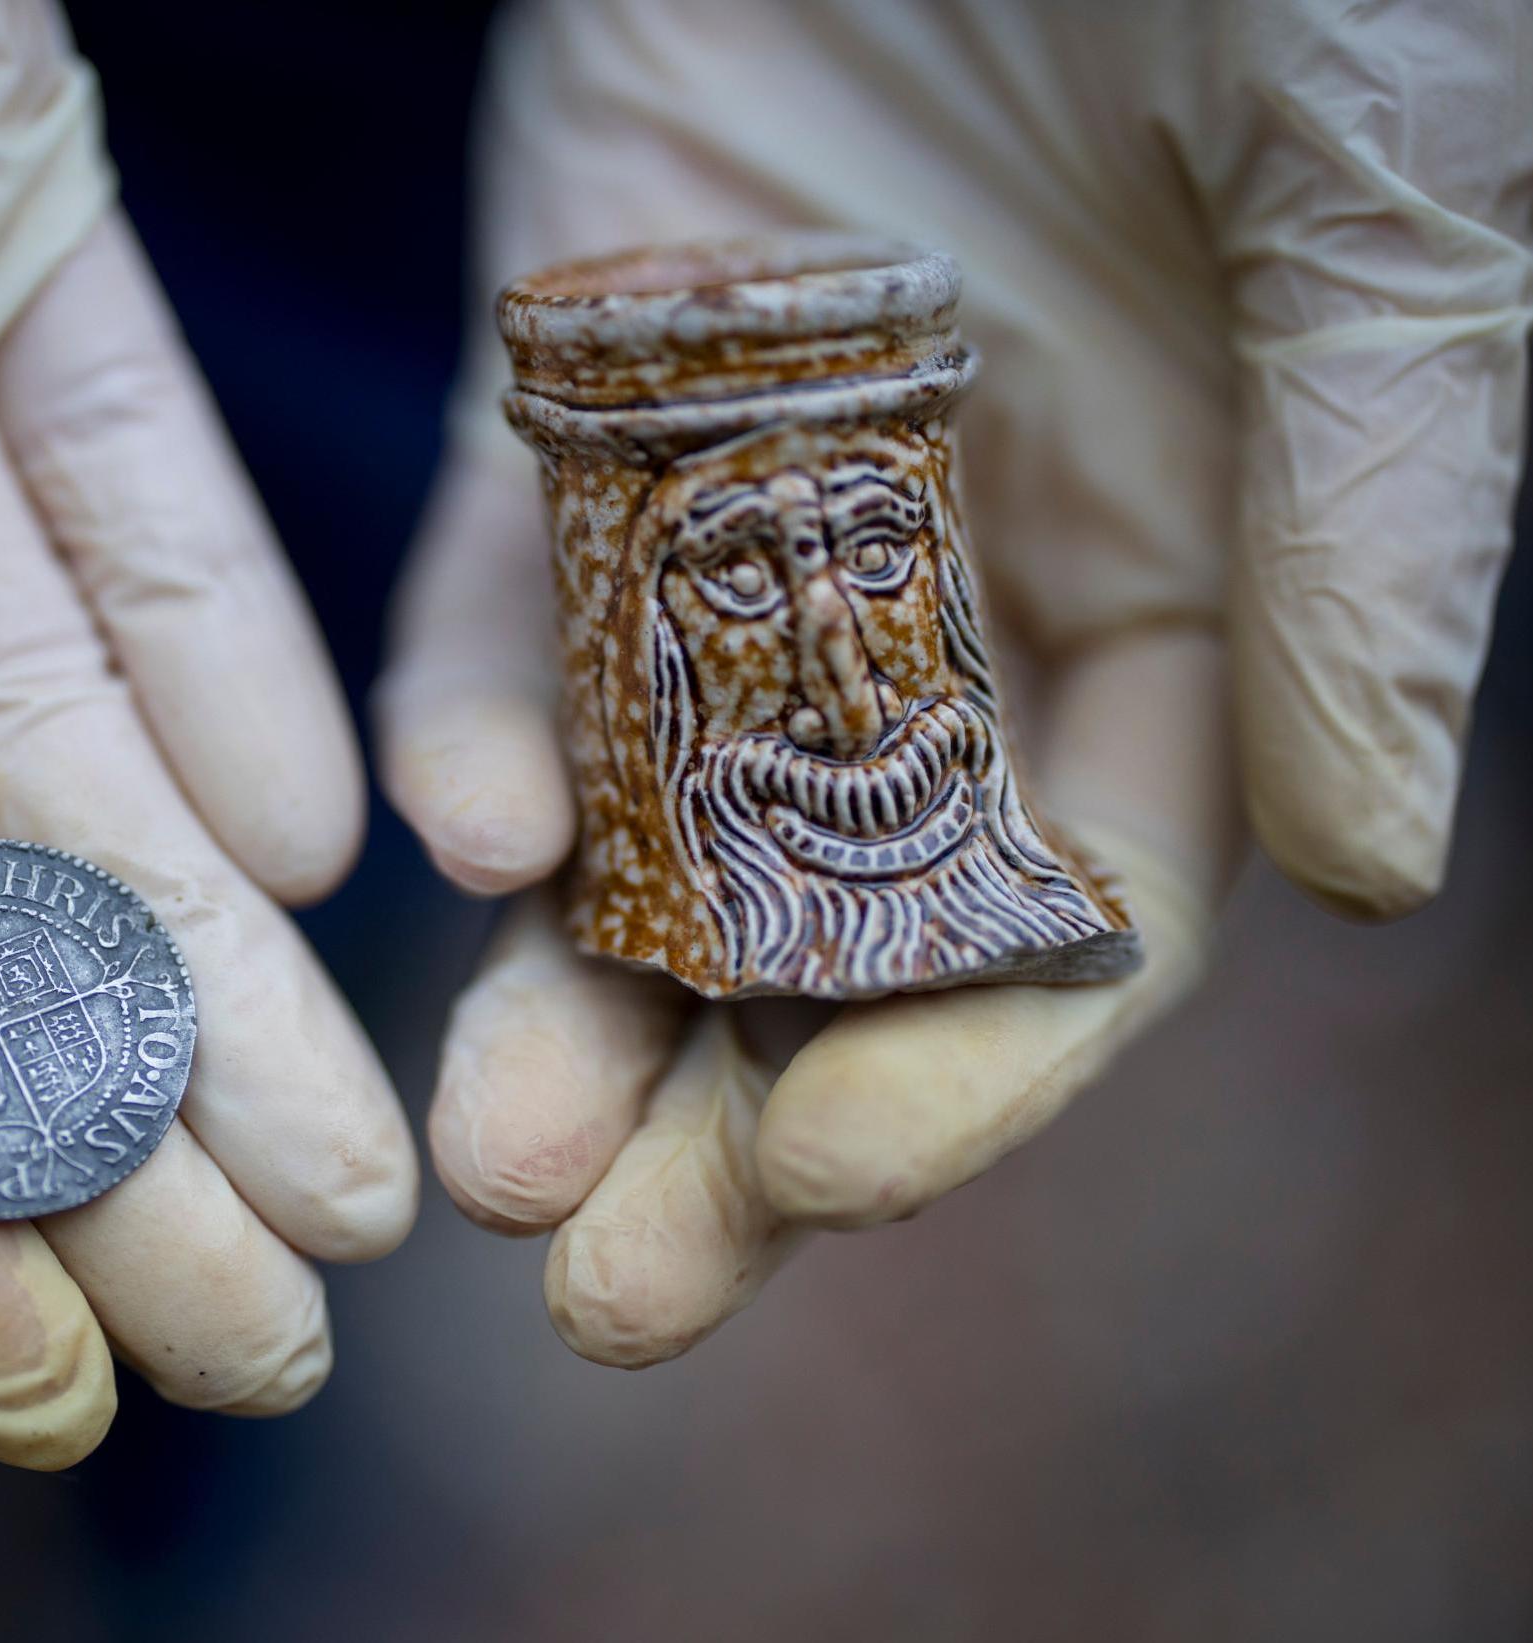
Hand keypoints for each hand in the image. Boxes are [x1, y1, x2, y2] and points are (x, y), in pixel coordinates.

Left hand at [376, 0, 1528, 1363]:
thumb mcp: (1391, 188)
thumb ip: (1377, 509)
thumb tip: (1373, 864)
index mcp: (1170, 581)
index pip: (1063, 903)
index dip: (964, 1062)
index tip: (836, 1176)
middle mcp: (943, 580)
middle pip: (826, 912)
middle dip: (719, 1109)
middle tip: (598, 1292)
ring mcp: (742, 492)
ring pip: (643, 804)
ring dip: (563, 984)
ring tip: (477, 1156)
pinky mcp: (568, 376)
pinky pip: (498, 587)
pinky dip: (472, 715)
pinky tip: (455, 830)